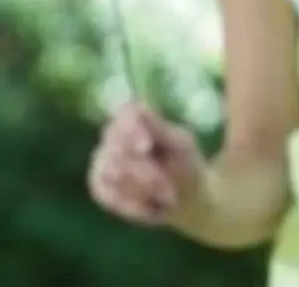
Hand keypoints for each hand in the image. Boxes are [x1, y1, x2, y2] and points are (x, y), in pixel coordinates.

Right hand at [87, 101, 204, 226]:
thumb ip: (159, 129)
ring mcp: (102, 160)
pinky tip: (151, 207)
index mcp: (138, 118)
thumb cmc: (186, 164)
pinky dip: (134, 204)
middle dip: (147, 172)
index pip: (125, 112)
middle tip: (169, 189)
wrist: (185, 199)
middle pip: (120, 148)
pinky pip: (109, 195)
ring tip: (167, 197)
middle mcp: (114, 135)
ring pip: (114, 173)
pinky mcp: (98, 185)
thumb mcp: (181, 145)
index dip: (131, 127)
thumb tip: (138, 106)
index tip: (146, 147)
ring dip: (144, 189)